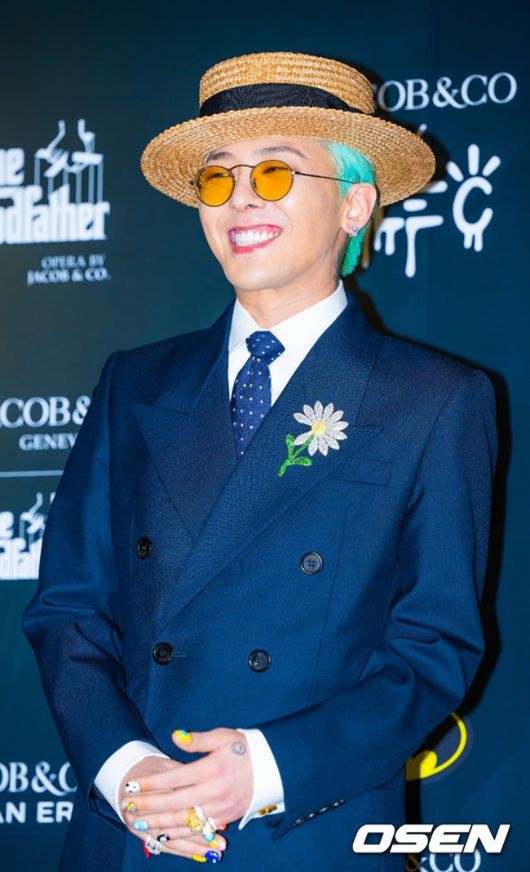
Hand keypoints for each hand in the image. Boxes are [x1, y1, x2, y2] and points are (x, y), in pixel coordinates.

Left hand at [119, 728, 253, 859]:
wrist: (274, 768)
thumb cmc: (244, 747)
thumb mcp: (223, 737)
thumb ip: (197, 740)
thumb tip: (174, 736)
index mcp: (212, 768)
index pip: (175, 778)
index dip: (152, 783)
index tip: (134, 785)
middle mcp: (215, 791)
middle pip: (175, 803)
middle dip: (149, 806)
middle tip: (129, 807)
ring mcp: (220, 808)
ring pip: (184, 821)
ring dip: (160, 824)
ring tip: (140, 824)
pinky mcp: (226, 817)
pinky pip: (198, 830)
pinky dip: (179, 834)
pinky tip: (164, 834)